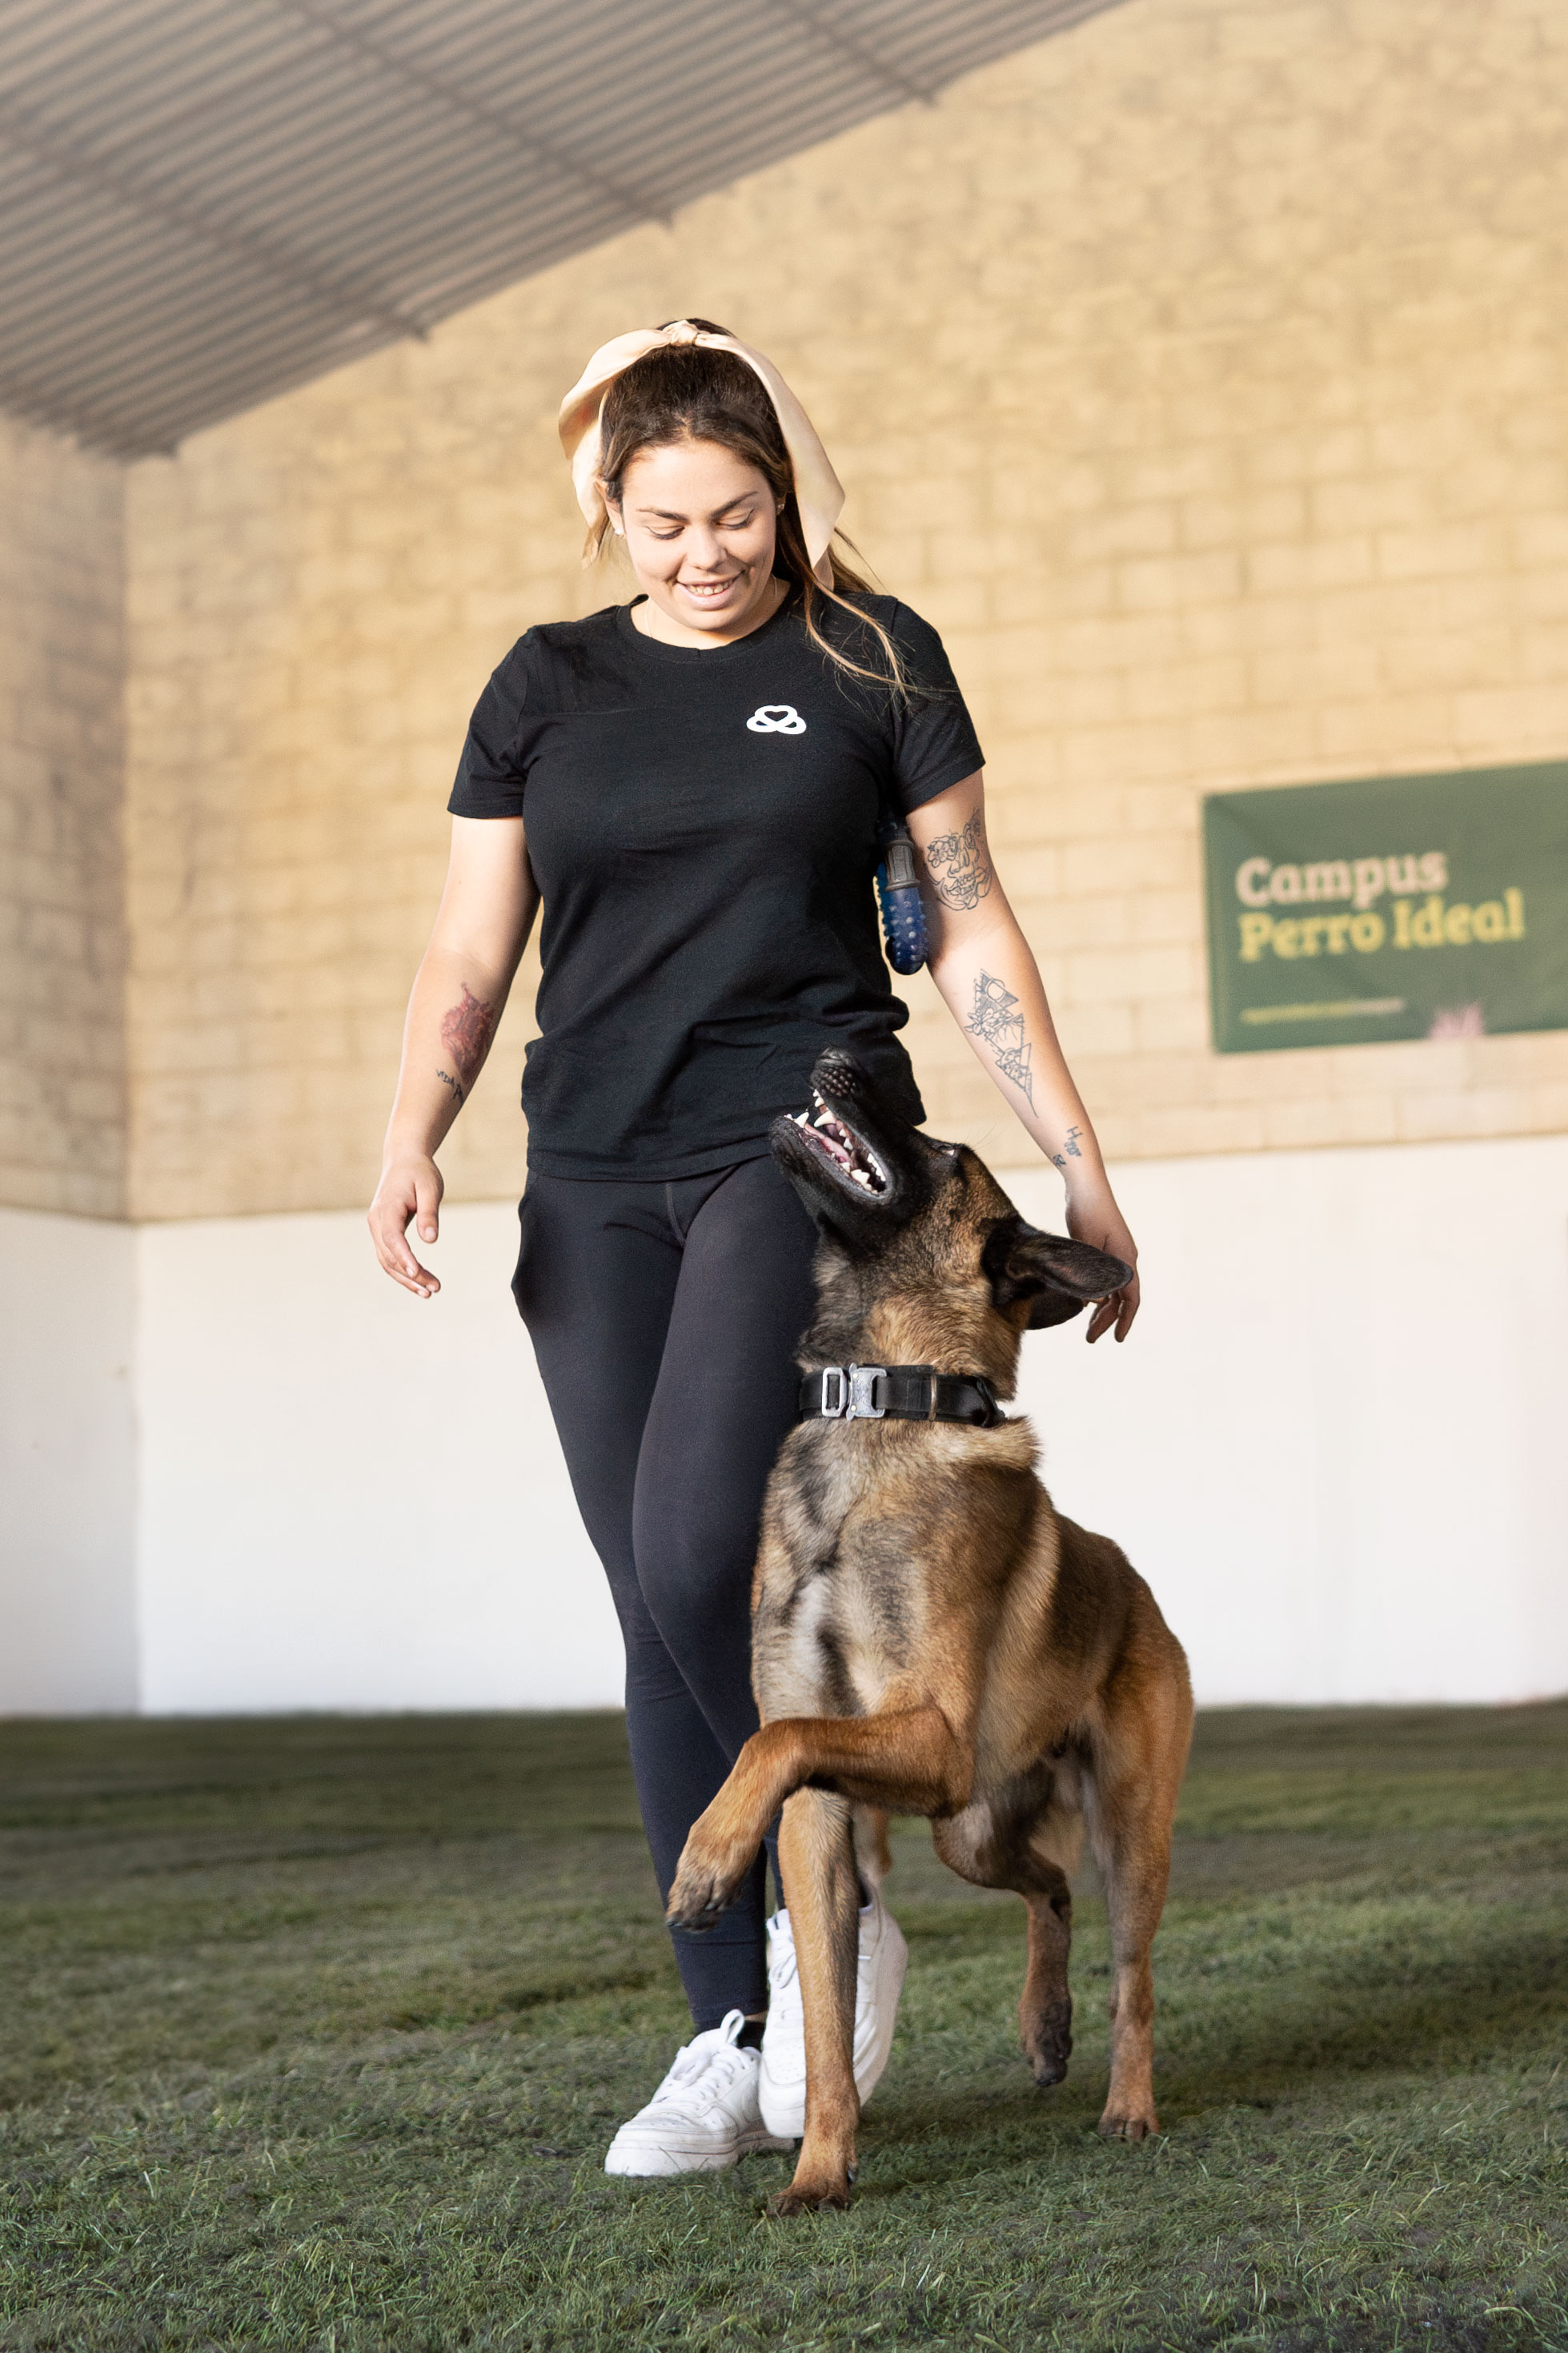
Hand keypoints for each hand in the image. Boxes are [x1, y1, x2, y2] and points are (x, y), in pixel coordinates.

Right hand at [368, 1152, 443, 1297]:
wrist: (404, 1160)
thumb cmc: (419, 1172)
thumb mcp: (430, 1188)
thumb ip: (429, 1214)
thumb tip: (431, 1240)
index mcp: (387, 1208)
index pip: (392, 1238)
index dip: (404, 1258)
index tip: (418, 1274)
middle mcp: (376, 1220)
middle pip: (389, 1255)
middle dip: (411, 1275)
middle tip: (434, 1289)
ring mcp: (377, 1227)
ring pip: (386, 1260)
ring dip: (406, 1278)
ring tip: (429, 1292)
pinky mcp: (382, 1232)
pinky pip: (388, 1256)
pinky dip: (402, 1271)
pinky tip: (418, 1281)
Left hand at [1066, 1190, 1139, 1342]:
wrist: (1086, 1186)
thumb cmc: (1086, 1212)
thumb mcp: (1086, 1246)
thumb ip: (1091, 1274)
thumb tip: (1092, 1302)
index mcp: (1126, 1260)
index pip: (1131, 1298)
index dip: (1125, 1320)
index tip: (1118, 1339)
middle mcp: (1125, 1259)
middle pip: (1120, 1298)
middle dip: (1108, 1320)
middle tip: (1090, 1339)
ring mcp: (1116, 1254)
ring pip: (1113, 1290)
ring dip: (1102, 1309)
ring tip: (1087, 1328)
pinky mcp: (1105, 1249)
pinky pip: (1105, 1278)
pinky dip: (1097, 1293)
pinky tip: (1084, 1303)